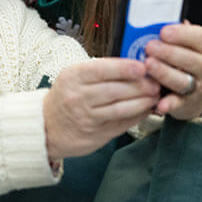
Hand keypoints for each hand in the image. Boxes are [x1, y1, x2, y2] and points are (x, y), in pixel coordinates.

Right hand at [42, 58, 159, 159]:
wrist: (46, 126)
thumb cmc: (65, 96)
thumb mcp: (74, 77)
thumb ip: (100, 71)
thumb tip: (134, 66)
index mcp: (73, 77)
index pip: (101, 70)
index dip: (125, 68)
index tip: (142, 67)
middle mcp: (77, 98)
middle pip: (115, 90)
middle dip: (140, 86)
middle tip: (156, 82)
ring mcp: (86, 118)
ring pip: (120, 109)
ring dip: (142, 102)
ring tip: (154, 96)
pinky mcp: (95, 135)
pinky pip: (121, 124)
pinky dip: (137, 116)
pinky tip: (146, 109)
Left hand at [143, 22, 201, 119]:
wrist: (194, 89)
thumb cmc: (185, 57)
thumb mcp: (186, 43)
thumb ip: (175, 32)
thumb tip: (157, 18)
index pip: (200, 38)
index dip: (181, 34)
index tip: (164, 31)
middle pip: (190, 59)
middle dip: (168, 52)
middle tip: (150, 47)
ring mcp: (200, 87)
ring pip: (182, 80)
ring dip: (164, 73)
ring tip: (148, 64)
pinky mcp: (188, 104)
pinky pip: (178, 103)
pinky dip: (169, 104)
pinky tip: (159, 103)